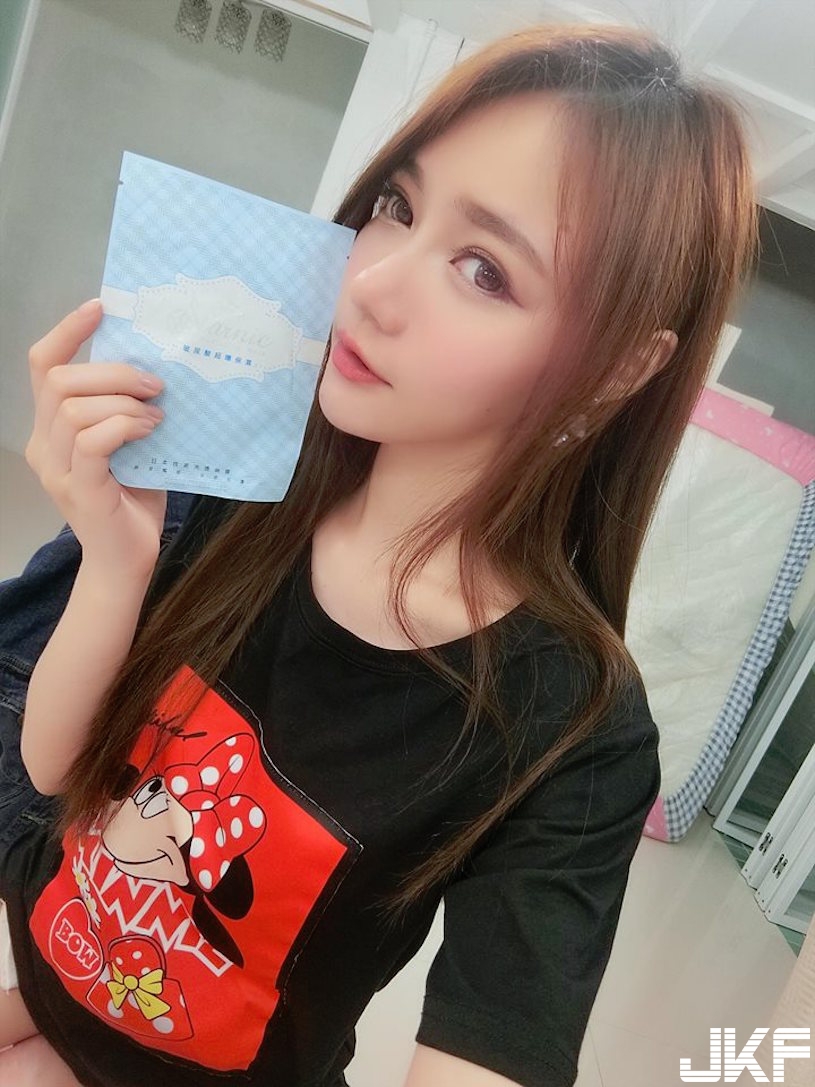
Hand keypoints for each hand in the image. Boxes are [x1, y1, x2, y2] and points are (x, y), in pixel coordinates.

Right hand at [24, 299, 167, 578]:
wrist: (129, 560)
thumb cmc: (134, 500)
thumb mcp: (131, 442)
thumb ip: (127, 408)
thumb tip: (157, 367)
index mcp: (51, 429)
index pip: (43, 366)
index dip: (68, 331)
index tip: (101, 308)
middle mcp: (44, 446)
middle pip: (60, 381)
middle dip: (112, 371)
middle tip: (154, 384)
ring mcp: (58, 469)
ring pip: (75, 408)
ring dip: (123, 401)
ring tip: (155, 414)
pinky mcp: (80, 490)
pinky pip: (92, 441)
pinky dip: (124, 426)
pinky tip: (151, 430)